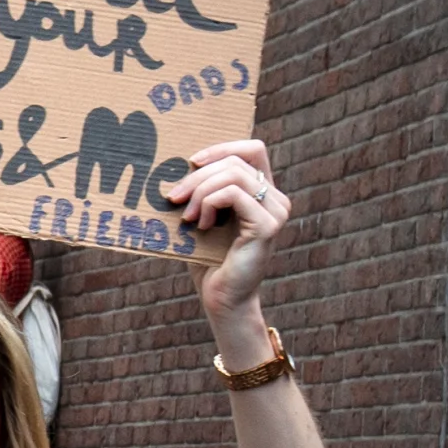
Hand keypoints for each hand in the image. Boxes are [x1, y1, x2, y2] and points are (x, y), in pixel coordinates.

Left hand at [176, 138, 287, 317]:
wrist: (221, 298)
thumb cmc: (208, 260)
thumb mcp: (201, 217)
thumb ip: (200, 192)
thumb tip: (171, 166)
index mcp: (263, 192)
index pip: (252, 149)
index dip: (221, 148)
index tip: (190, 162)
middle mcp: (276, 198)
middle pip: (236, 160)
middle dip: (198, 175)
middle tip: (173, 197)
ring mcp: (275, 211)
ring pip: (233, 174)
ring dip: (200, 191)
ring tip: (187, 216)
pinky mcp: (267, 225)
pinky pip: (233, 194)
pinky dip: (210, 204)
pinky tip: (201, 225)